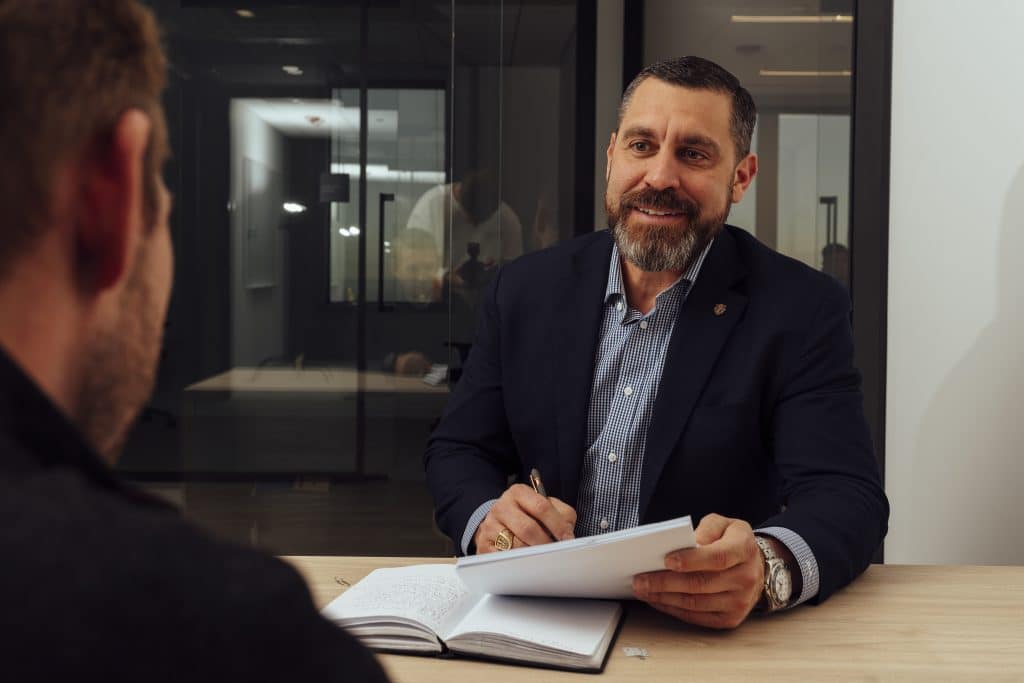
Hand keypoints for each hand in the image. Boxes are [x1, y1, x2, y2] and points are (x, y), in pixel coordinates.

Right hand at [473, 484, 575, 553]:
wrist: (498, 522)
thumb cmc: (527, 515)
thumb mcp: (544, 507)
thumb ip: (561, 514)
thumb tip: (568, 534)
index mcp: (518, 492)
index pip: (541, 506)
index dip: (558, 525)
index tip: (567, 538)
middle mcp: (501, 506)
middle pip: (528, 528)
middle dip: (546, 543)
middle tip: (556, 552)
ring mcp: (490, 525)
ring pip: (517, 546)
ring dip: (534, 555)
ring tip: (542, 556)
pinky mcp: (484, 544)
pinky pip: (505, 558)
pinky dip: (519, 563)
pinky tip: (526, 561)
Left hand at [632, 513, 763, 628]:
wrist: (755, 566)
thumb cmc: (732, 542)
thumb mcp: (723, 524)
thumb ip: (705, 529)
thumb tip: (687, 543)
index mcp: (744, 549)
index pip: (717, 557)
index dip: (691, 560)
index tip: (666, 560)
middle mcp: (745, 578)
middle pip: (701, 583)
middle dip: (665, 582)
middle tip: (640, 579)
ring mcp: (739, 601)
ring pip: (695, 603)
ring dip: (664, 598)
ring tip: (642, 590)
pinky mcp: (730, 618)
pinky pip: (697, 617)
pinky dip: (673, 609)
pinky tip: (657, 600)